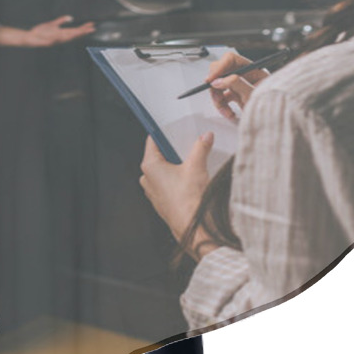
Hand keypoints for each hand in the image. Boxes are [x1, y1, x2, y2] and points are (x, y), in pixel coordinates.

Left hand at [22, 15, 95, 46]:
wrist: (31, 37)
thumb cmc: (41, 31)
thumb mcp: (52, 24)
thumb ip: (61, 21)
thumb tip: (70, 17)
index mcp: (62, 33)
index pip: (76, 30)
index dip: (84, 27)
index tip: (91, 24)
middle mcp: (61, 37)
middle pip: (74, 34)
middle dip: (82, 31)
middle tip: (92, 29)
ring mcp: (55, 40)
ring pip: (67, 37)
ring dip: (74, 34)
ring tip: (82, 31)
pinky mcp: (48, 42)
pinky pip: (55, 39)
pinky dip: (60, 37)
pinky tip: (64, 34)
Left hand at [139, 133, 215, 247]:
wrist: (193, 227)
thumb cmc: (189, 200)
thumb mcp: (197, 166)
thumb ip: (200, 148)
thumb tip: (205, 137)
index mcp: (150, 166)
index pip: (153, 140)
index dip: (164, 132)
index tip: (174, 127)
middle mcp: (147, 178)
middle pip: (159, 155)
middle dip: (174, 150)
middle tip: (188, 144)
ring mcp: (153, 191)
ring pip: (164, 170)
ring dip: (176, 165)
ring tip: (192, 162)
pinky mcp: (161, 201)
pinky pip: (167, 183)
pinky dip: (177, 178)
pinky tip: (190, 179)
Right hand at [205, 50, 268, 120]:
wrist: (274, 124)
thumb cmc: (271, 108)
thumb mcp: (253, 95)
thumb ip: (236, 84)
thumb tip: (219, 80)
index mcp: (253, 70)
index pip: (231, 60)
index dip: (219, 67)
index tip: (211, 79)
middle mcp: (245, 76)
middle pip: (221, 72)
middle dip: (216, 85)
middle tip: (216, 95)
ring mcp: (240, 86)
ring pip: (219, 86)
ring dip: (218, 99)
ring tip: (225, 110)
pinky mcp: (236, 96)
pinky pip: (222, 97)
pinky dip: (222, 106)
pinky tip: (229, 113)